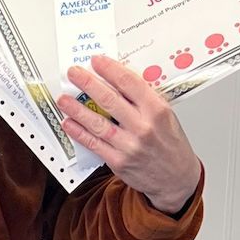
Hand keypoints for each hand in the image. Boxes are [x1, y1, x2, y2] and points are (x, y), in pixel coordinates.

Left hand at [57, 53, 200, 214]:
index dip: (110, 70)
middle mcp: (143, 127)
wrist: (176, 178)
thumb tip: (119, 79)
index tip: (97, 61)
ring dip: (77, 109)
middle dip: (88, 83)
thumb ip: (145, 99)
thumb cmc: (170, 144)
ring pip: (98, 123)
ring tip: (63, 99)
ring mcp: (129, 146)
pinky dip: (79, 133)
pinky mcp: (119, 162)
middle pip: (110, 100)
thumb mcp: (166, 115)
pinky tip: (68, 123)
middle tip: (74, 73)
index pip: (130, 83)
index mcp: (157, 110)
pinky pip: (94, 144)